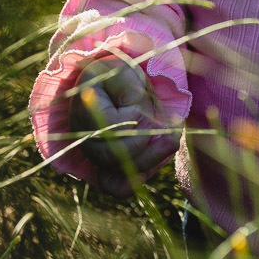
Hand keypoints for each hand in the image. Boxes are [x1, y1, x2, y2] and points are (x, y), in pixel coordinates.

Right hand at [69, 55, 180, 197]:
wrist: (108, 86)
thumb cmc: (115, 75)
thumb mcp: (121, 71)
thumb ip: (129, 90)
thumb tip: (140, 118)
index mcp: (86, 113)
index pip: (112, 127)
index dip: (134, 117)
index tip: (144, 101)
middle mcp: (87, 141)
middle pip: (116, 157)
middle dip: (152, 143)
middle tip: (172, 125)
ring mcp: (97, 158)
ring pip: (122, 175)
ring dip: (155, 158)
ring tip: (173, 138)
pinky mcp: (109, 167)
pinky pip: (120, 187)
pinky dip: (142, 175)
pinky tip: (160, 157)